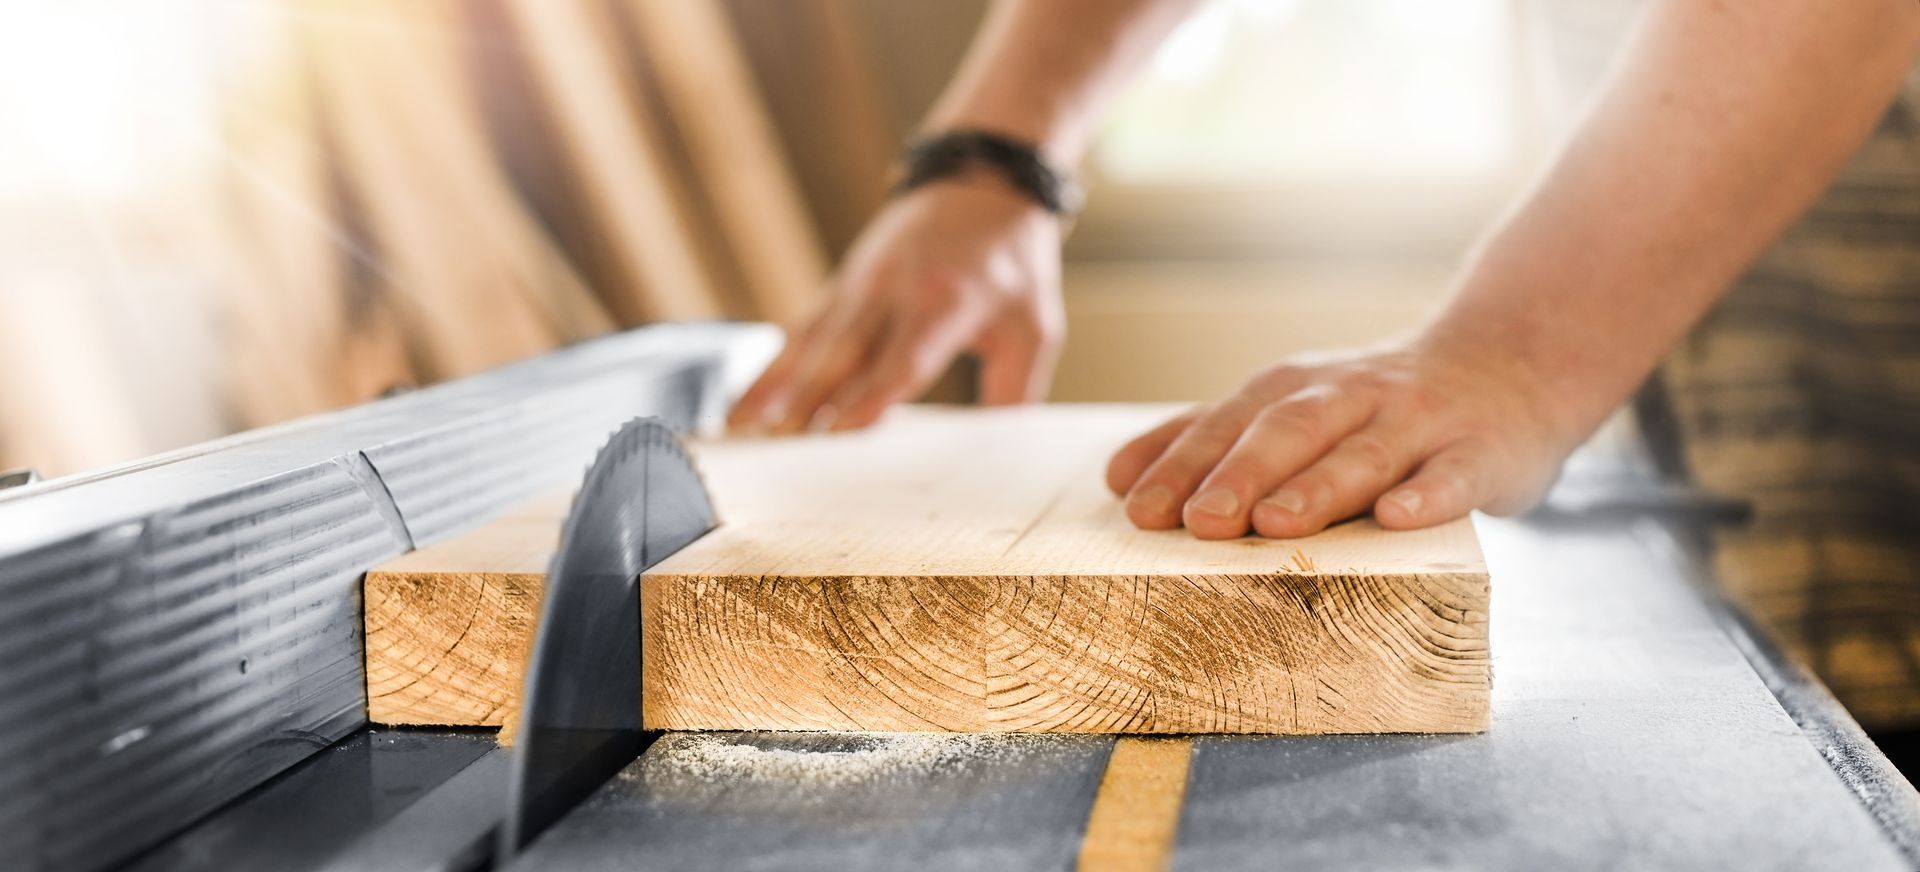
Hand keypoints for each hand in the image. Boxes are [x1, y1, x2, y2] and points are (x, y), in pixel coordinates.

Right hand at [728, 181, 1065, 433]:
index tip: (840, 432)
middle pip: (843, 354)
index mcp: (946, 302)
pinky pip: (798, 335)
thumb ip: (1015, 389)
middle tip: (781, 448)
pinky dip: (767, 371)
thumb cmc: (1010, 262)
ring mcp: (858, 287)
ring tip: (739, 433)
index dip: (872, 395)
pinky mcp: (839, 289)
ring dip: (775, 390)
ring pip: (809, 345)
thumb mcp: (1035, 324)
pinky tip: (740, 407)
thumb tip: (991, 453)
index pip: (904, 357)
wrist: (980, 184)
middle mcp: (892, 292)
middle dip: (810, 401)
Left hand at [1104, 333, 1580, 538]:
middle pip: (1289, 431)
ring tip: (1276, 524)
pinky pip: (1454, 476)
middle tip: (1196, 521)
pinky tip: (1398, 518)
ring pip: (1365, 453)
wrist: (1512, 361)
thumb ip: (1215, 438)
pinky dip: (1427, 497)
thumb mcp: (1293, 407)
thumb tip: (1120, 477)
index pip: (1229, 422)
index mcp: (1297, 390)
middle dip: (1239, 474)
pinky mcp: (1482, 452)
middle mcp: (1352, 398)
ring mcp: (1419, 422)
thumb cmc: (1380, 407)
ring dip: (1319, 487)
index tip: (1135, 506)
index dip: (1182, 462)